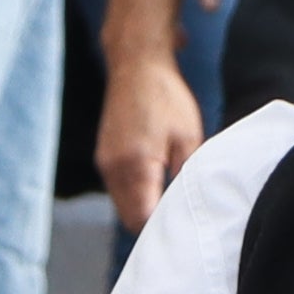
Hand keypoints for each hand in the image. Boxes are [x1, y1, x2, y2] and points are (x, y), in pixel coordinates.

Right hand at [96, 44, 207, 228]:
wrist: (136, 65)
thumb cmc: (167, 98)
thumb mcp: (190, 139)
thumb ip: (185, 178)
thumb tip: (184, 209)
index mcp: (136, 165)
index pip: (142, 219)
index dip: (161, 228)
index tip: (182, 227)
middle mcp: (114, 168)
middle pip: (130, 218)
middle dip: (152, 223)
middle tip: (179, 218)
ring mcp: (105, 163)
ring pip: (123, 206)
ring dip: (142, 208)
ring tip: (169, 199)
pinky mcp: (104, 157)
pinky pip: (118, 190)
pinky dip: (134, 194)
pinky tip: (154, 183)